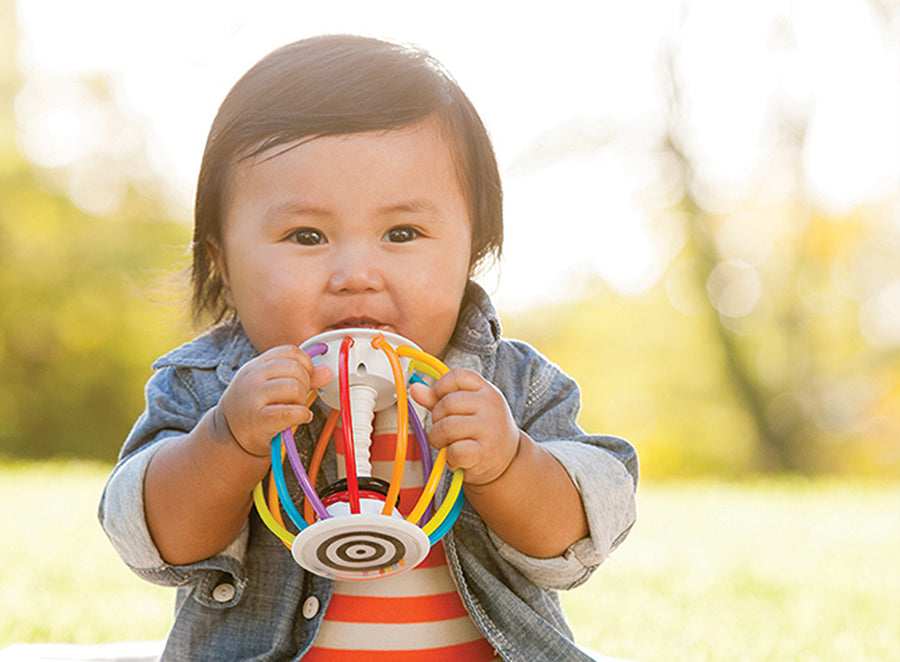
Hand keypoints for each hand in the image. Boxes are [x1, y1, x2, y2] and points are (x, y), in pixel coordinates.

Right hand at [214, 345, 331, 456]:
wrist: (230, 436)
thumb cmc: (255, 408)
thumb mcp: (273, 387)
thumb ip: (301, 377)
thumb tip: (327, 372)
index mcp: (256, 365)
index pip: (290, 351)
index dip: (305, 363)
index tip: (305, 378)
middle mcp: (252, 377)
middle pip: (295, 368)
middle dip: (305, 383)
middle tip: (298, 397)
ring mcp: (253, 397)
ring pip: (294, 387)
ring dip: (302, 400)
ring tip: (295, 408)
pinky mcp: (258, 419)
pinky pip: (291, 412)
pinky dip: (302, 415)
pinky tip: (299, 417)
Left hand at [410, 368, 520, 485]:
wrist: (508, 461)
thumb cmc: (482, 431)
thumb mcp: (466, 410)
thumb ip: (439, 398)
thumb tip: (415, 388)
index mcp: (486, 390)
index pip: (457, 375)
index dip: (441, 388)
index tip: (442, 402)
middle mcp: (491, 406)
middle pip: (447, 403)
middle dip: (437, 419)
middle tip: (445, 430)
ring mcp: (489, 429)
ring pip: (446, 427)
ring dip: (439, 439)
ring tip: (448, 445)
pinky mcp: (484, 453)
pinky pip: (454, 450)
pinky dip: (449, 457)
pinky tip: (457, 458)